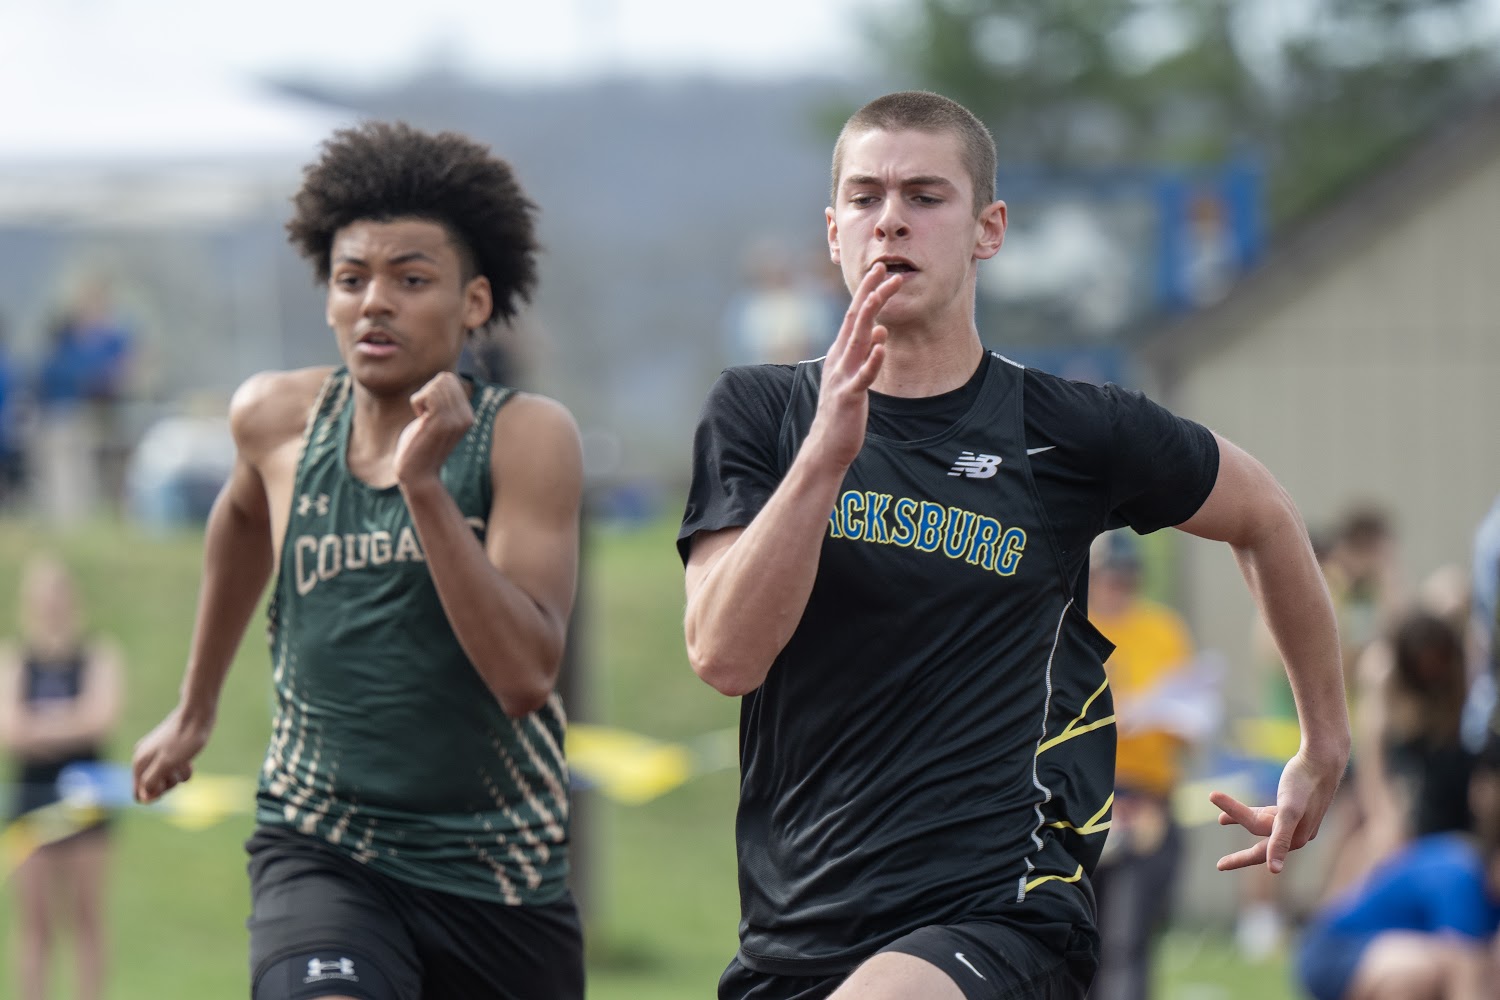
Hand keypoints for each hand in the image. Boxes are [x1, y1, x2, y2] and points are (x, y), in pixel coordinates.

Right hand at [132, 707, 212, 802]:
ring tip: (185, 763)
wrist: (198, 714)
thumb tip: (143, 799)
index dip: (154, 795)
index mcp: (139, 763)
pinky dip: (183, 769)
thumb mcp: (167, 764)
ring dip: (178, 776)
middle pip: (153, 788)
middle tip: (177, 771)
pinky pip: (174, 770)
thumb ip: (152, 781)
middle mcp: (143, 759)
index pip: (139, 794)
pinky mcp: (170, 751)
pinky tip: (189, 760)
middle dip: (168, 785)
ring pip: (166, 779)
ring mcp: (156, 754)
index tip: (168, 785)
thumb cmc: (184, 740)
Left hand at [395, 372, 474, 485]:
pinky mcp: (442, 422)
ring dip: (422, 398)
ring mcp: (456, 419)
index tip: (429, 413)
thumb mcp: (436, 420)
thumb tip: (444, 377)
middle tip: (424, 415)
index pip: (449, 379)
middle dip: (427, 391)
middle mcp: (466, 416)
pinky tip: (419, 419)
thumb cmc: (420, 446)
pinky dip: (417, 402)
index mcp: (467, 415)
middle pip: (444, 379)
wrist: (418, 474)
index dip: (432, 391)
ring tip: (422, 418)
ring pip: (437, 384)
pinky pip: (428, 395)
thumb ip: (443, 402)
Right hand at [806, 263, 902, 468]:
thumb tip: (881, 331)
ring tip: (881, 295)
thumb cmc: (843, 411)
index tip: (880, 269)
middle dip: (869, 293)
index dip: (866, 291)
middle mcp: (839, 359)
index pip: (854, 315)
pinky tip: (882, 345)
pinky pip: (862, 376)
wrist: (826, 445)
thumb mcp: (854, 375)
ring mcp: (842, 377)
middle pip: (854, 319)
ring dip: (869, 316)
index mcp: (841, 353)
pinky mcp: (849, 397)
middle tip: (884, 268)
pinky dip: (872, 360)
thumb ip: (865, 352)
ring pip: (857, 341)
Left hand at [1210, 747, 1343, 872]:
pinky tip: (1236, 812)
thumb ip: (1279, 840)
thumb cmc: (1304, 783)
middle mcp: (1298, 833)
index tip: (1219, 866)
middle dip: (1241, 853)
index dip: (1240, 860)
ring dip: (1240, 819)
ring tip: (1220, 820)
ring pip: (1261, 824)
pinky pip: (1267, 813)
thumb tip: (1274, 871)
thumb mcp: (1289, 811)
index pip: (1261, 851)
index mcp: (1296, 837)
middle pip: (1260, 839)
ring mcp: (1296, 819)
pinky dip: (1251, 811)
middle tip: (1219, 866)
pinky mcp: (1293, 805)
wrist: (1322, 758)